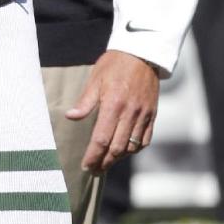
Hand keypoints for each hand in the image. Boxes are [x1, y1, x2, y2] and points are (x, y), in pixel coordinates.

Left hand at [65, 49, 158, 172]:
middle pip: (117, 148)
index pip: (102, 139)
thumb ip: (85, 101)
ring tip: (106, 163)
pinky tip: (124, 152)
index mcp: (114, 104)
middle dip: (104, 162)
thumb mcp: (95, 79)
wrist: (143, 53)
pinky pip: (145, 139)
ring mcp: (144, 115)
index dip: (93, 155)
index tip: (86, 165)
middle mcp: (130, 113)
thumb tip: (70, 117)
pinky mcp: (153, 115)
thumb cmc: (115, 64)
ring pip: (131, 146)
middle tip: (94, 169)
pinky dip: (134, 149)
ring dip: (118, 158)